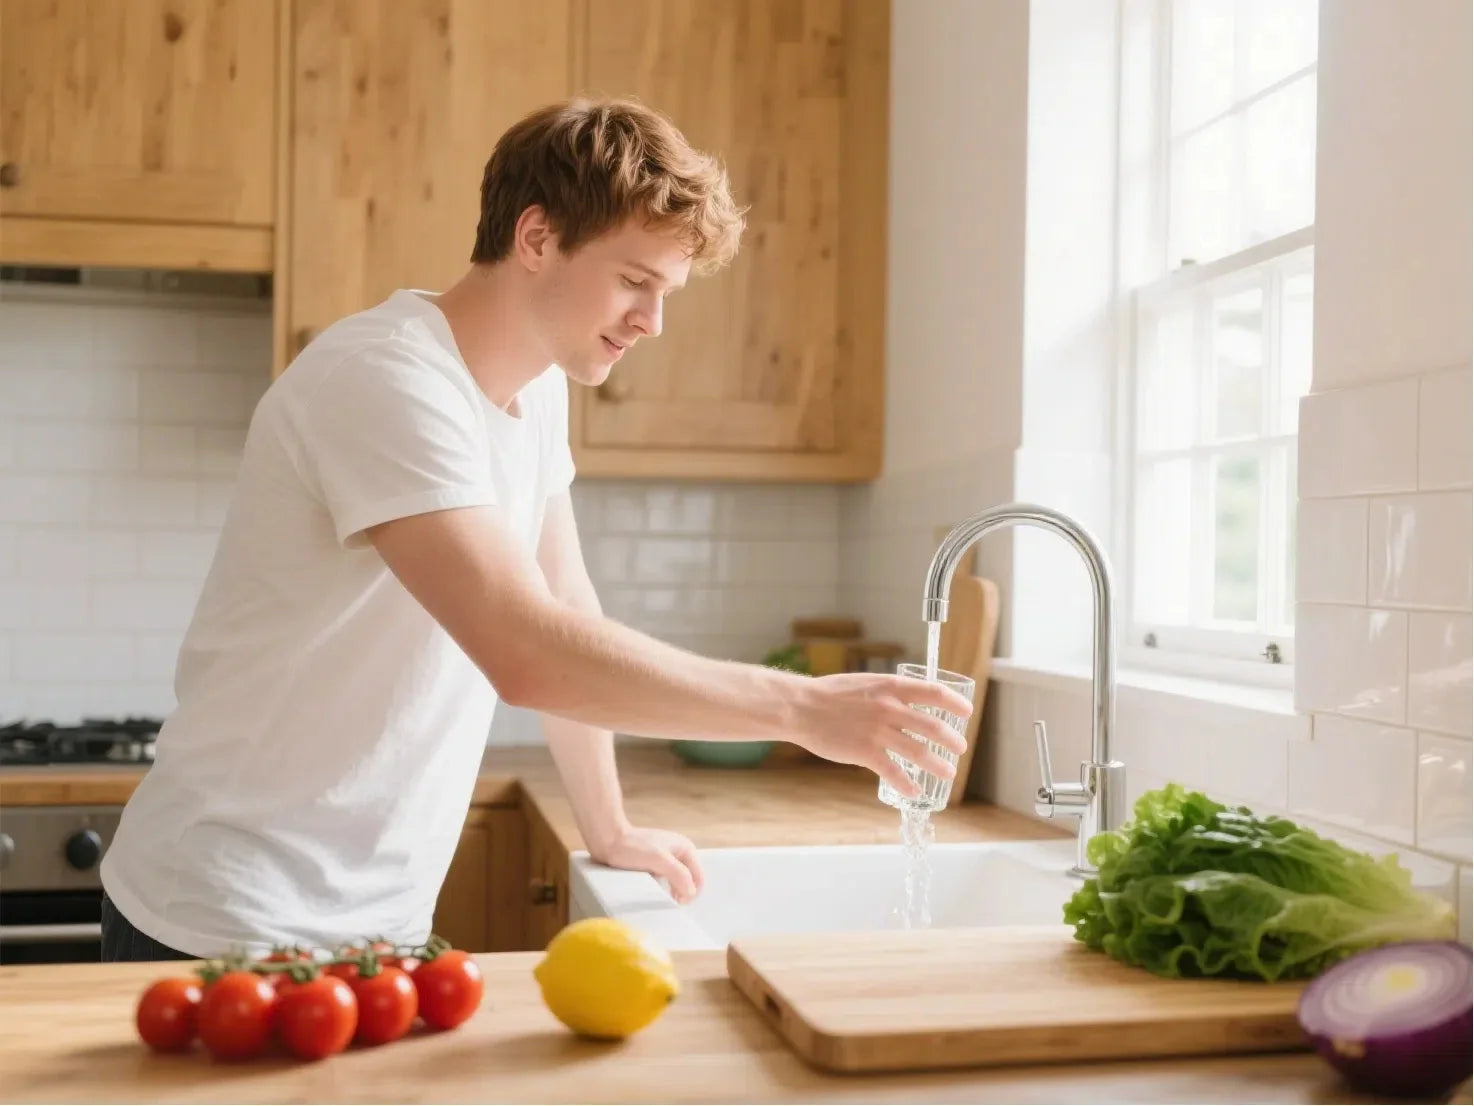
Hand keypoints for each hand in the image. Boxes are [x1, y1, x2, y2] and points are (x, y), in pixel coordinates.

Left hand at [588, 825, 704, 903]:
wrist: (608, 840)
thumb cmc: (631, 847)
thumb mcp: (658, 860)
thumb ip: (678, 874)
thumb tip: (691, 893)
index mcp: (686, 848)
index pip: (698, 879)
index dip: (690, 893)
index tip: (675, 903)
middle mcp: (679, 852)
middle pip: (689, 881)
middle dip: (682, 893)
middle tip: (667, 903)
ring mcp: (667, 858)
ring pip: (677, 882)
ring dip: (671, 891)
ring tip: (658, 897)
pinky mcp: (655, 864)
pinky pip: (665, 880)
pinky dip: (662, 888)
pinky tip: (651, 890)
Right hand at [792, 672, 972, 797]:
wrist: (801, 707)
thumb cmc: (829, 694)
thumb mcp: (865, 684)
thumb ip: (886, 694)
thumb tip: (904, 702)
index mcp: (891, 687)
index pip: (934, 693)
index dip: (955, 703)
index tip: (967, 711)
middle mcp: (889, 708)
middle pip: (933, 726)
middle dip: (952, 740)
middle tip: (960, 748)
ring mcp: (878, 731)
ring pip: (919, 752)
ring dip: (938, 765)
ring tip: (949, 773)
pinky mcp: (865, 752)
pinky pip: (893, 772)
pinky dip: (907, 784)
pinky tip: (914, 792)